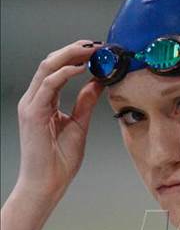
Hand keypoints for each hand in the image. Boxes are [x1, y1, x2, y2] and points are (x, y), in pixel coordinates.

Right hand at [16, 40, 104, 199]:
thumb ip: (85, 103)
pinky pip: (48, 85)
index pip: (58, 70)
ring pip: (48, 68)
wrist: (47, 184)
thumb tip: (96, 83)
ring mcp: (31, 105)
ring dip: (71, 55)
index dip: (76, 56)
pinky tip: (80, 69)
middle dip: (74, 50)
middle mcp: (34, 100)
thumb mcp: (79, 126)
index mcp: (44, 102)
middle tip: (96, 45)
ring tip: (91, 51)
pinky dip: (64, 74)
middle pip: (51, 62)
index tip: (97, 51)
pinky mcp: (32, 113)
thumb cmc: (58, 162)